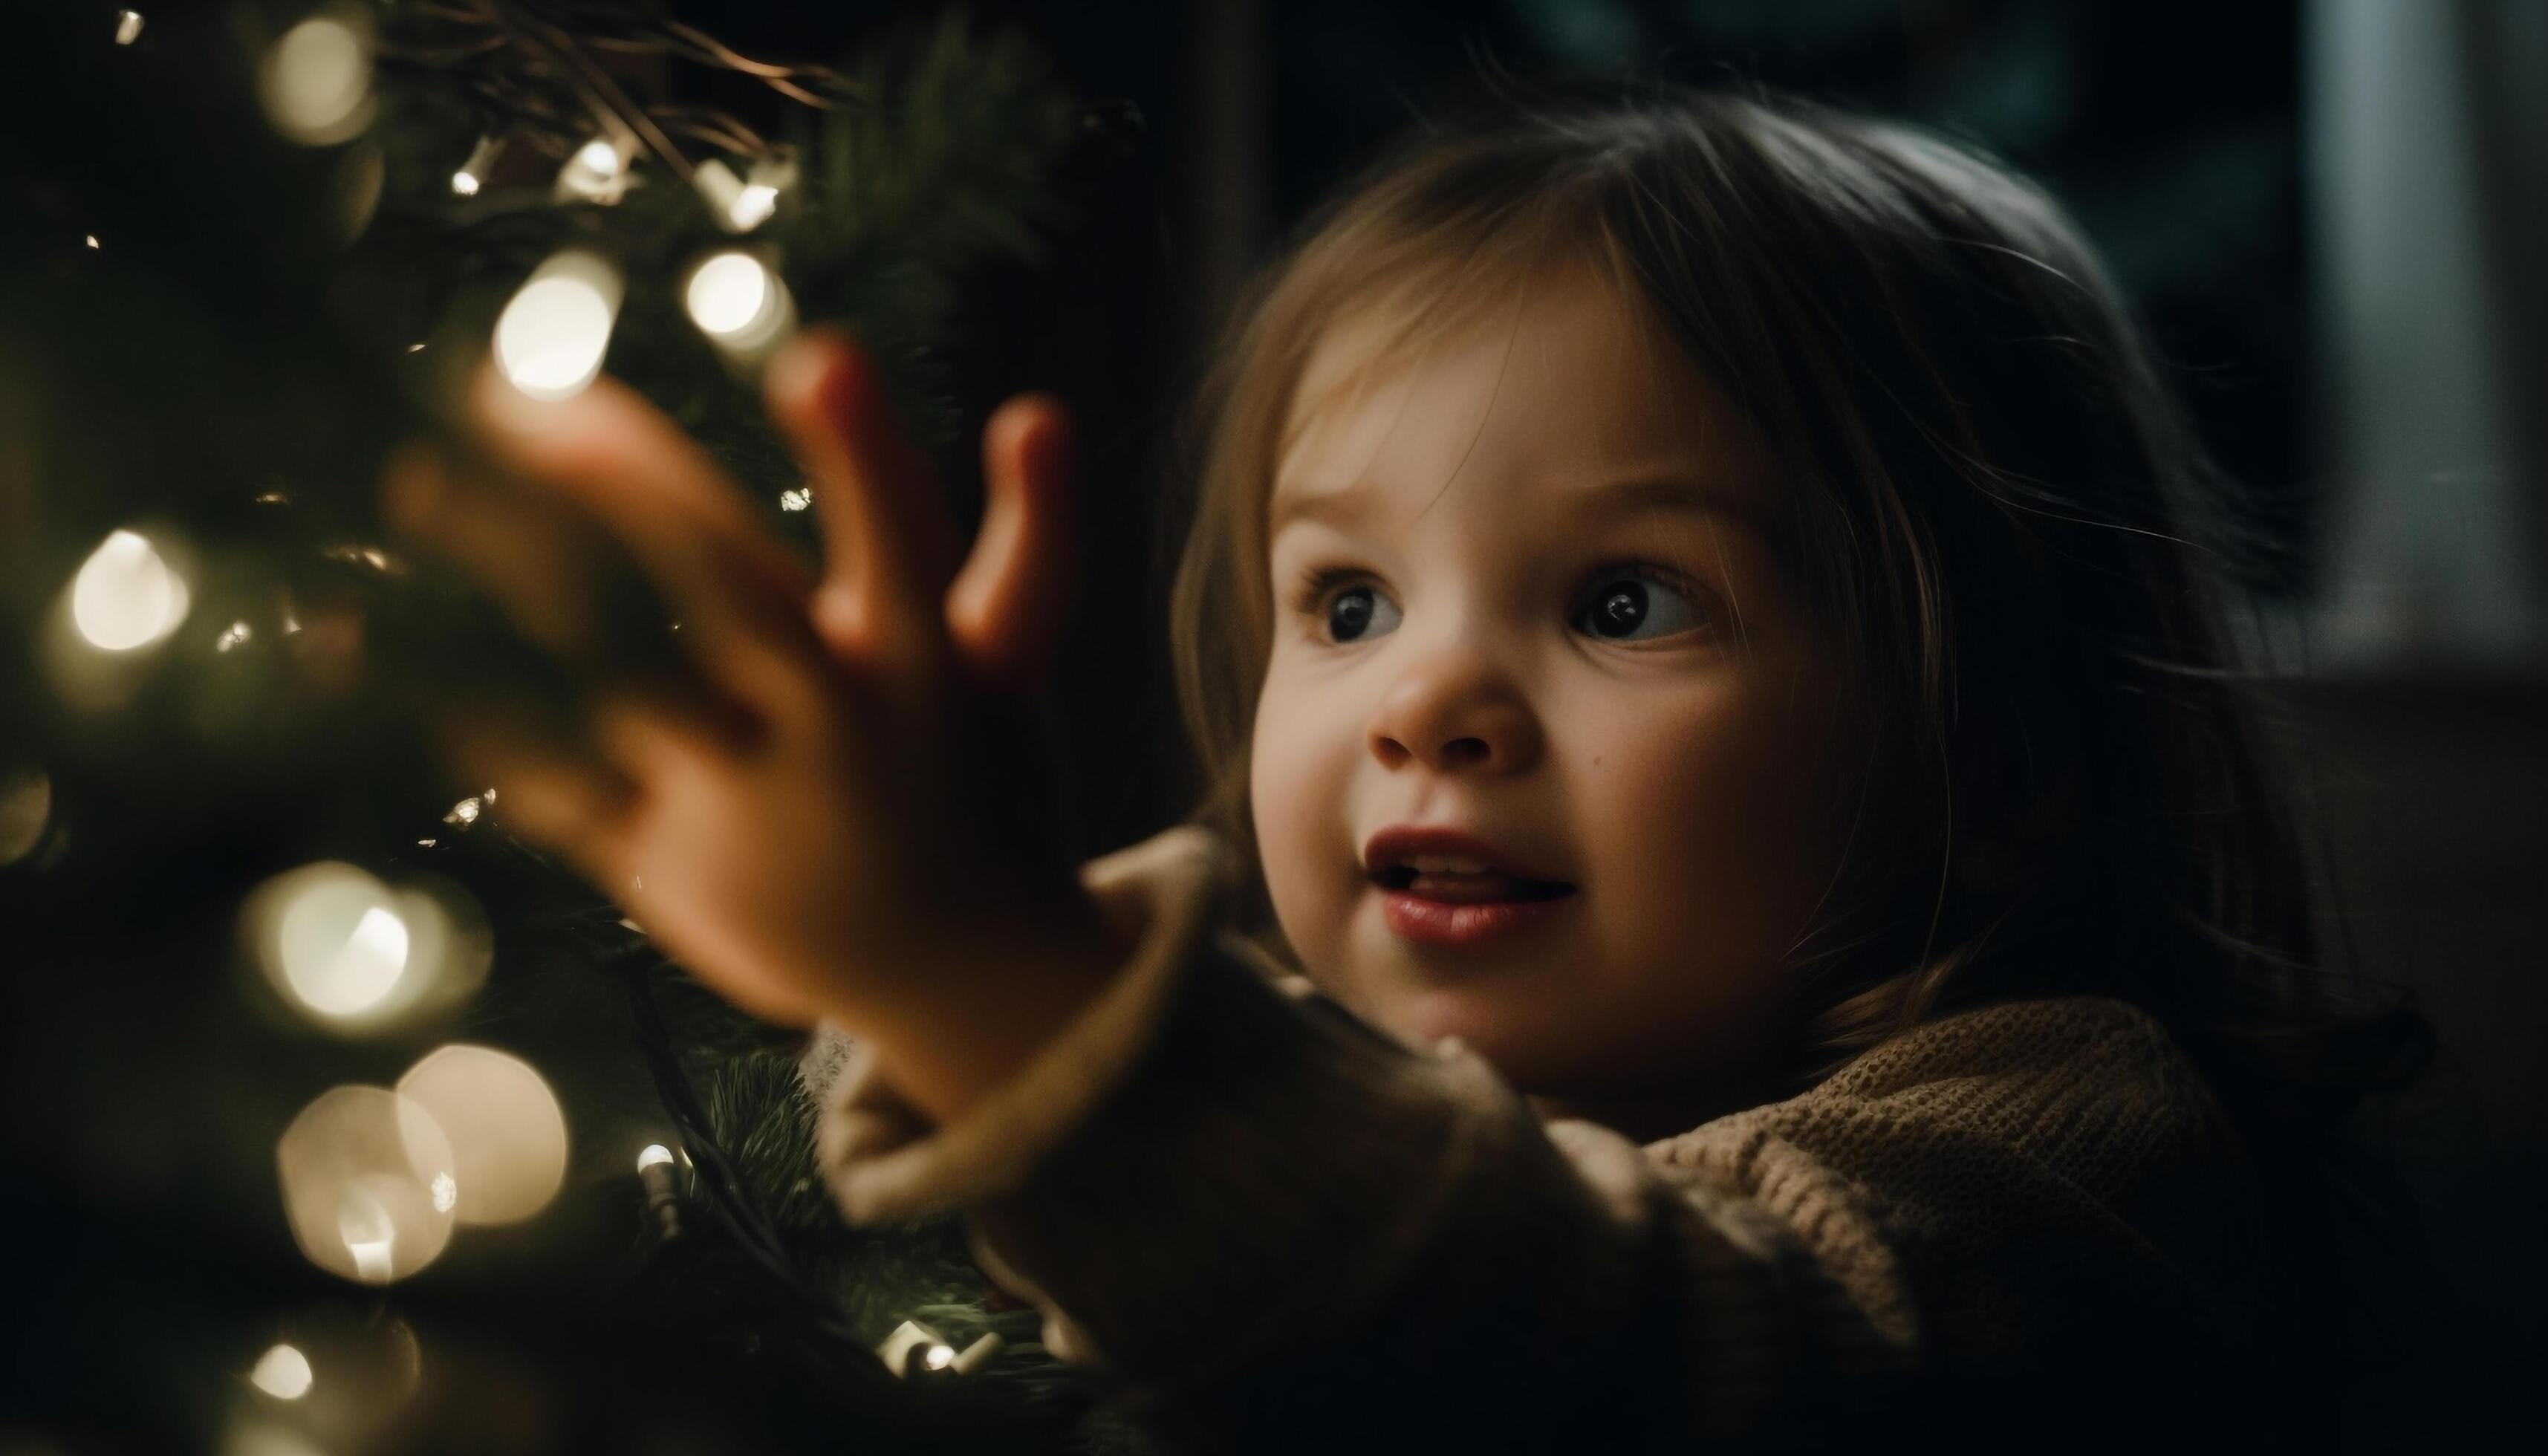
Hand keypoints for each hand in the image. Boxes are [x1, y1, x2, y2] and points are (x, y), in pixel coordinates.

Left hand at [384, 331, 1119, 1054]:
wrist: (961, 978)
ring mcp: (746, 806)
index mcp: (932, 672)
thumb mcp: (1011, 664)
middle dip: (636, 497)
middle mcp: (838, 733)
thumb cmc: (980, 780)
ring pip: (621, 681)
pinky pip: (558, 784)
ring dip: (515, 580)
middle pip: (729, 601)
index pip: (902, 543)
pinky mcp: (671, 865)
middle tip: (532, 398)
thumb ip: (1026, 536)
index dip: (864, 456)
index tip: (820, 358)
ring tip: (416, 479)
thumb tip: (1035, 412)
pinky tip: (376, 640)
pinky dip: (470, 713)